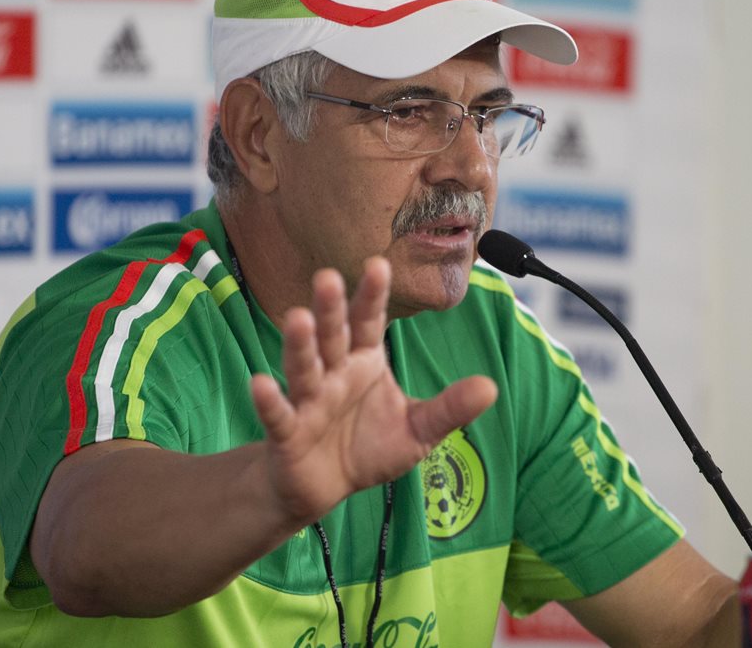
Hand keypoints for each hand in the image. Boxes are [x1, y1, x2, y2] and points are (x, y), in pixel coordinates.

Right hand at [250, 256, 497, 525]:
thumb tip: (492, 386)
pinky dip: (269, 400)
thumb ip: (450, 408)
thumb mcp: (417, 429)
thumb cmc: (368, 447)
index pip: (369, 322)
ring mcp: (308, 399)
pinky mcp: (287, 432)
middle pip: (332, 335)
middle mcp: (333, 373)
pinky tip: (259, 383)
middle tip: (328, 276)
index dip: (372, 295)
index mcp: (364, 362)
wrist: (324, 486)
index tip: (378, 265)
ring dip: (299, 343)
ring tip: (297, 317)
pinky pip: (278, 414)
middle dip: (330, 308)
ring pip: (303, 366)